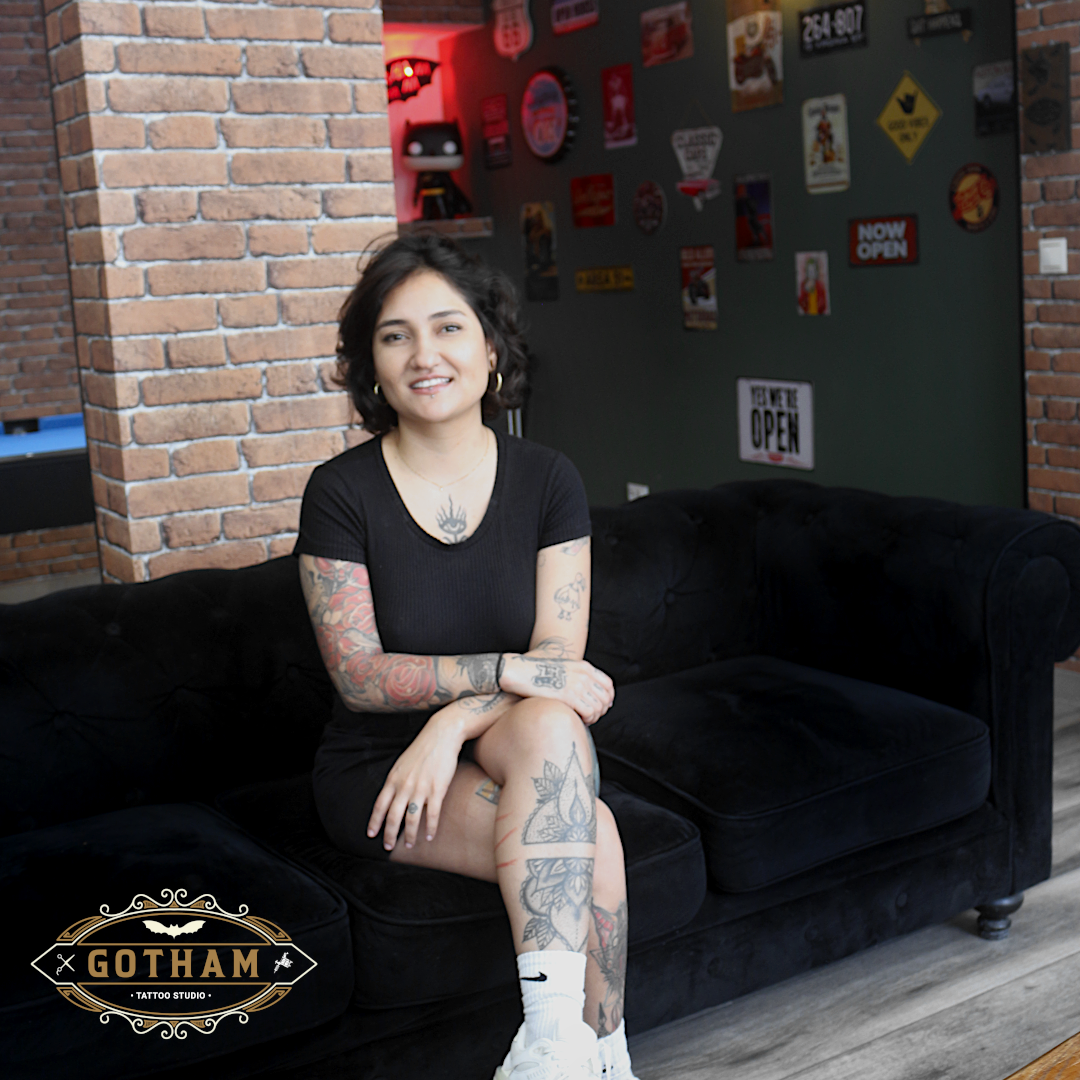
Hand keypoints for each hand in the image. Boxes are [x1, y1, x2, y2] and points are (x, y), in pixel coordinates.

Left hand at [367, 709, 462, 851]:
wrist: (441, 735)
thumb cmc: (423, 748)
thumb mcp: (402, 763)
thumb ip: (397, 780)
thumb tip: (392, 796)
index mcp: (394, 779)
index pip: (380, 805)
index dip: (375, 821)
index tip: (371, 834)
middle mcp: (404, 785)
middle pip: (393, 816)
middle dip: (389, 834)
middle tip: (388, 847)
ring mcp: (421, 788)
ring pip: (411, 819)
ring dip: (409, 835)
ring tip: (410, 845)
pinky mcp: (437, 789)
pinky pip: (432, 814)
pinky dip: (431, 828)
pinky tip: (430, 836)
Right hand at [498, 654, 614, 723]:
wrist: (522, 671)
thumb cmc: (538, 672)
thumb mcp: (563, 668)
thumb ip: (576, 676)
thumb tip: (585, 691)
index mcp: (584, 666)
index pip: (608, 684)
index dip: (608, 697)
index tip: (604, 706)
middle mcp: (584, 675)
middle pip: (605, 697)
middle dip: (602, 709)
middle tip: (593, 717)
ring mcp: (577, 685)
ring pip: (598, 706)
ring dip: (595, 716)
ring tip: (586, 720)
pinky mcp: (569, 696)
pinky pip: (589, 712)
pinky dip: (588, 720)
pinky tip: (580, 721)